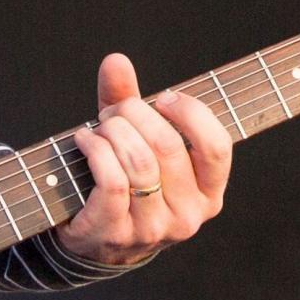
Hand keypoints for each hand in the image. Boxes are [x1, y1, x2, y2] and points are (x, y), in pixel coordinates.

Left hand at [52, 52, 232, 266]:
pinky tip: (83, 140)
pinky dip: (94, 149)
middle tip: (115, 112)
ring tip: (99, 127)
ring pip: (139, 162)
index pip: (216, 145)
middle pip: (168, 145)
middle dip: (135, 114)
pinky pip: (112, 182)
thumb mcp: (135, 139)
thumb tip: (116, 60)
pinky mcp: (117, 234)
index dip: (190, 113)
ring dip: (112, 131)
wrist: (94, 239)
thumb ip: (129, 99)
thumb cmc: (124, 181)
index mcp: (208, 193)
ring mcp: (154, 229)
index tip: (163, 98)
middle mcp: (188, 215)